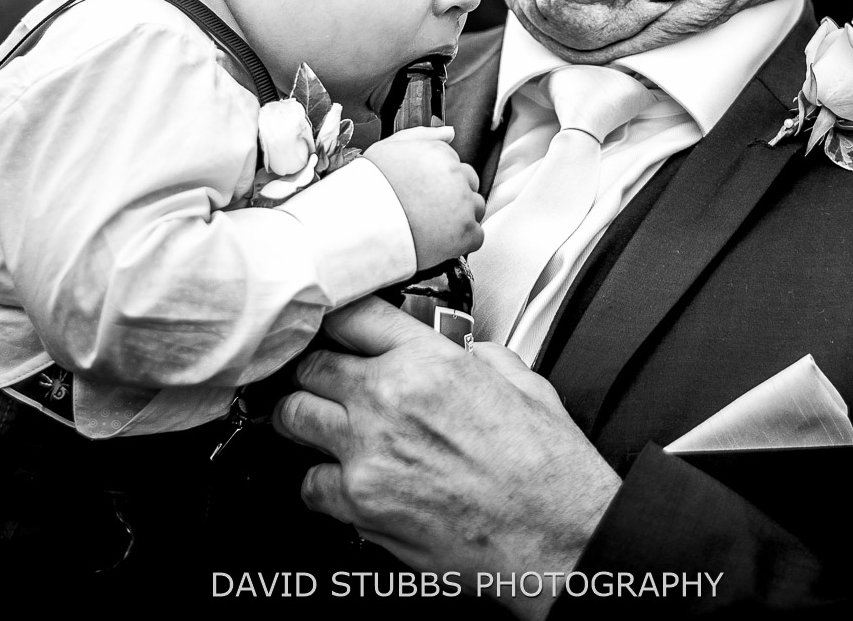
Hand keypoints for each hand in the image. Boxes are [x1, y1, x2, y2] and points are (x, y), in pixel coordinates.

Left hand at [275, 297, 620, 618]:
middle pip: (312, 364)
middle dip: (316, 371)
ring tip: (323, 426)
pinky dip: (321, 482)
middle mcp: (391, 398)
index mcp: (432, 361)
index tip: (335, 329)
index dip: (339, 320)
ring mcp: (369, 452)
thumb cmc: (549, 472)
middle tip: (325, 381)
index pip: (353, 315)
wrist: (557, 538)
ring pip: (295, 416)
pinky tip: (344, 482)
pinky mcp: (361, 503)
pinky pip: (310, 483)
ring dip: (306, 419)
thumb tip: (468, 353)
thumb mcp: (526, 386)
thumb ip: (484, 358)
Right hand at [364, 126, 484, 269]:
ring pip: (475, 210)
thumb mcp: (389, 148)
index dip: (440, 182)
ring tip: (431, 226)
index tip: (426, 192)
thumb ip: (422, 135)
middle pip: (470, 186)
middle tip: (428, 210)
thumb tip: (449, 132)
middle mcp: (456, 177)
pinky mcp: (466, 234)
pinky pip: (476, 237)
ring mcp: (463, 206)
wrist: (361, 226)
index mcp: (441, 154)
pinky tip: (437, 240)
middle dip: (455, 198)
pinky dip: (461, 242)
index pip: (456, 166)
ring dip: (460, 219)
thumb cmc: (370, 188)